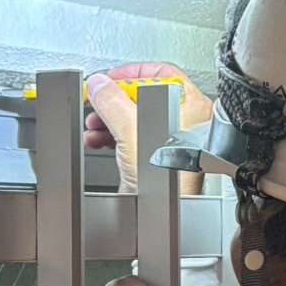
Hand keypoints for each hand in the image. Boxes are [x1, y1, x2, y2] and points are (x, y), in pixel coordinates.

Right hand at [83, 63, 213, 194]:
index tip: (110, 78)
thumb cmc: (168, 178)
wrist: (163, 212)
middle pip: (143, 97)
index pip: (161, 74)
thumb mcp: (132, 129)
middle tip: (98, 100)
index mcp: (190, 106)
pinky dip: (113, 136)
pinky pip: (132, 137)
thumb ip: (113, 102)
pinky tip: (98, 139)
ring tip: (94, 124)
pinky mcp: (156, 157)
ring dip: (109, 120)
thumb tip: (99, 85)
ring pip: (135, 118)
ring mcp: (170, 140)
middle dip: (114, 100)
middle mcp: (184, 122)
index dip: (132, 73)